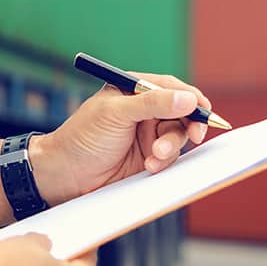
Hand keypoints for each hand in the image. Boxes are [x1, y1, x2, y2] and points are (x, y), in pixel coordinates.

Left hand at [31, 73, 213, 204]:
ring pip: (178, 137)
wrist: (62, 177)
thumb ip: (153, 103)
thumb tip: (188, 98)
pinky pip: (171, 157)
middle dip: (187, 126)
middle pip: (182, 113)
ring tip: (154, 157)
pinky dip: (165, 161)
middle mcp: (145, 111)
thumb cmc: (81, 138)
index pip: (172, 88)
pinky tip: (150, 166)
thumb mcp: (116, 114)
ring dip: (171, 147)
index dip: (191, 98)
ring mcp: (148, 135)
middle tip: (193, 136)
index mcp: (135, 90)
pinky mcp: (149, 157)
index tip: (204, 109)